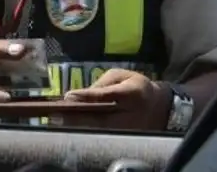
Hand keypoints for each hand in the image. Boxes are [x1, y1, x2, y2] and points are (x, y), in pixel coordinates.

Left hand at [57, 69, 172, 130]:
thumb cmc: (135, 86)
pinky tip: (70, 127)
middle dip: (77, 116)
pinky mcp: (125, 139)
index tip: (69, 96)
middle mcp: (132, 114)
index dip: (88, 96)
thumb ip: (101, 84)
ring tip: (58, 120)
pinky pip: (102, 137)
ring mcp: (129, 130)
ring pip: (100, 131)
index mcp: (133, 93)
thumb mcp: (121, 77)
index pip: (108, 95)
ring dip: (78, 126)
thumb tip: (79, 95)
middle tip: (56, 113)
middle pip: (101, 118)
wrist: (159, 106)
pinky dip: (85, 132)